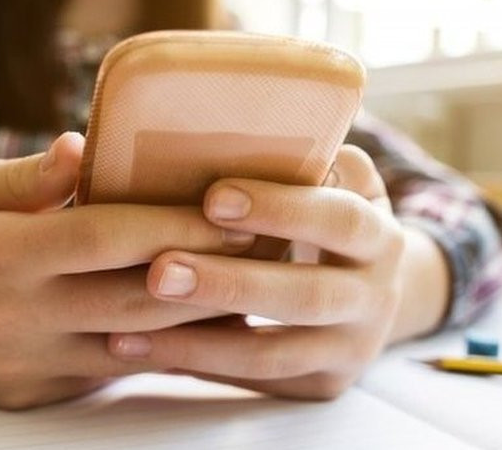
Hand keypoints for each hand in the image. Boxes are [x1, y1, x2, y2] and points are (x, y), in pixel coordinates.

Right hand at [0, 133, 253, 407]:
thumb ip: (31, 177)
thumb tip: (85, 145)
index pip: (101, 237)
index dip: (169, 223)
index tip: (228, 207)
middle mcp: (14, 318)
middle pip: (133, 300)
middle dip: (207, 273)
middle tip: (266, 243)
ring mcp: (28, 364)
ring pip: (134, 347)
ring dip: (198, 318)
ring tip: (251, 284)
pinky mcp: (37, 394)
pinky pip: (113, 372)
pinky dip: (160, 347)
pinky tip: (199, 321)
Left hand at [107, 145, 448, 399]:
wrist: (373, 289)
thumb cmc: (325, 217)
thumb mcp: (334, 182)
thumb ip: (300, 156)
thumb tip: (225, 116)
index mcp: (377, 233)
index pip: (338, 219)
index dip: (280, 209)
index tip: (213, 197)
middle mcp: (374, 296)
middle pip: (305, 296)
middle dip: (229, 284)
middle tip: (160, 271)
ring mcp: (350, 348)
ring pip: (272, 354)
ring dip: (198, 342)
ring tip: (125, 327)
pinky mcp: (321, 384)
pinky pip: (254, 381)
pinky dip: (196, 366)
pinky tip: (140, 351)